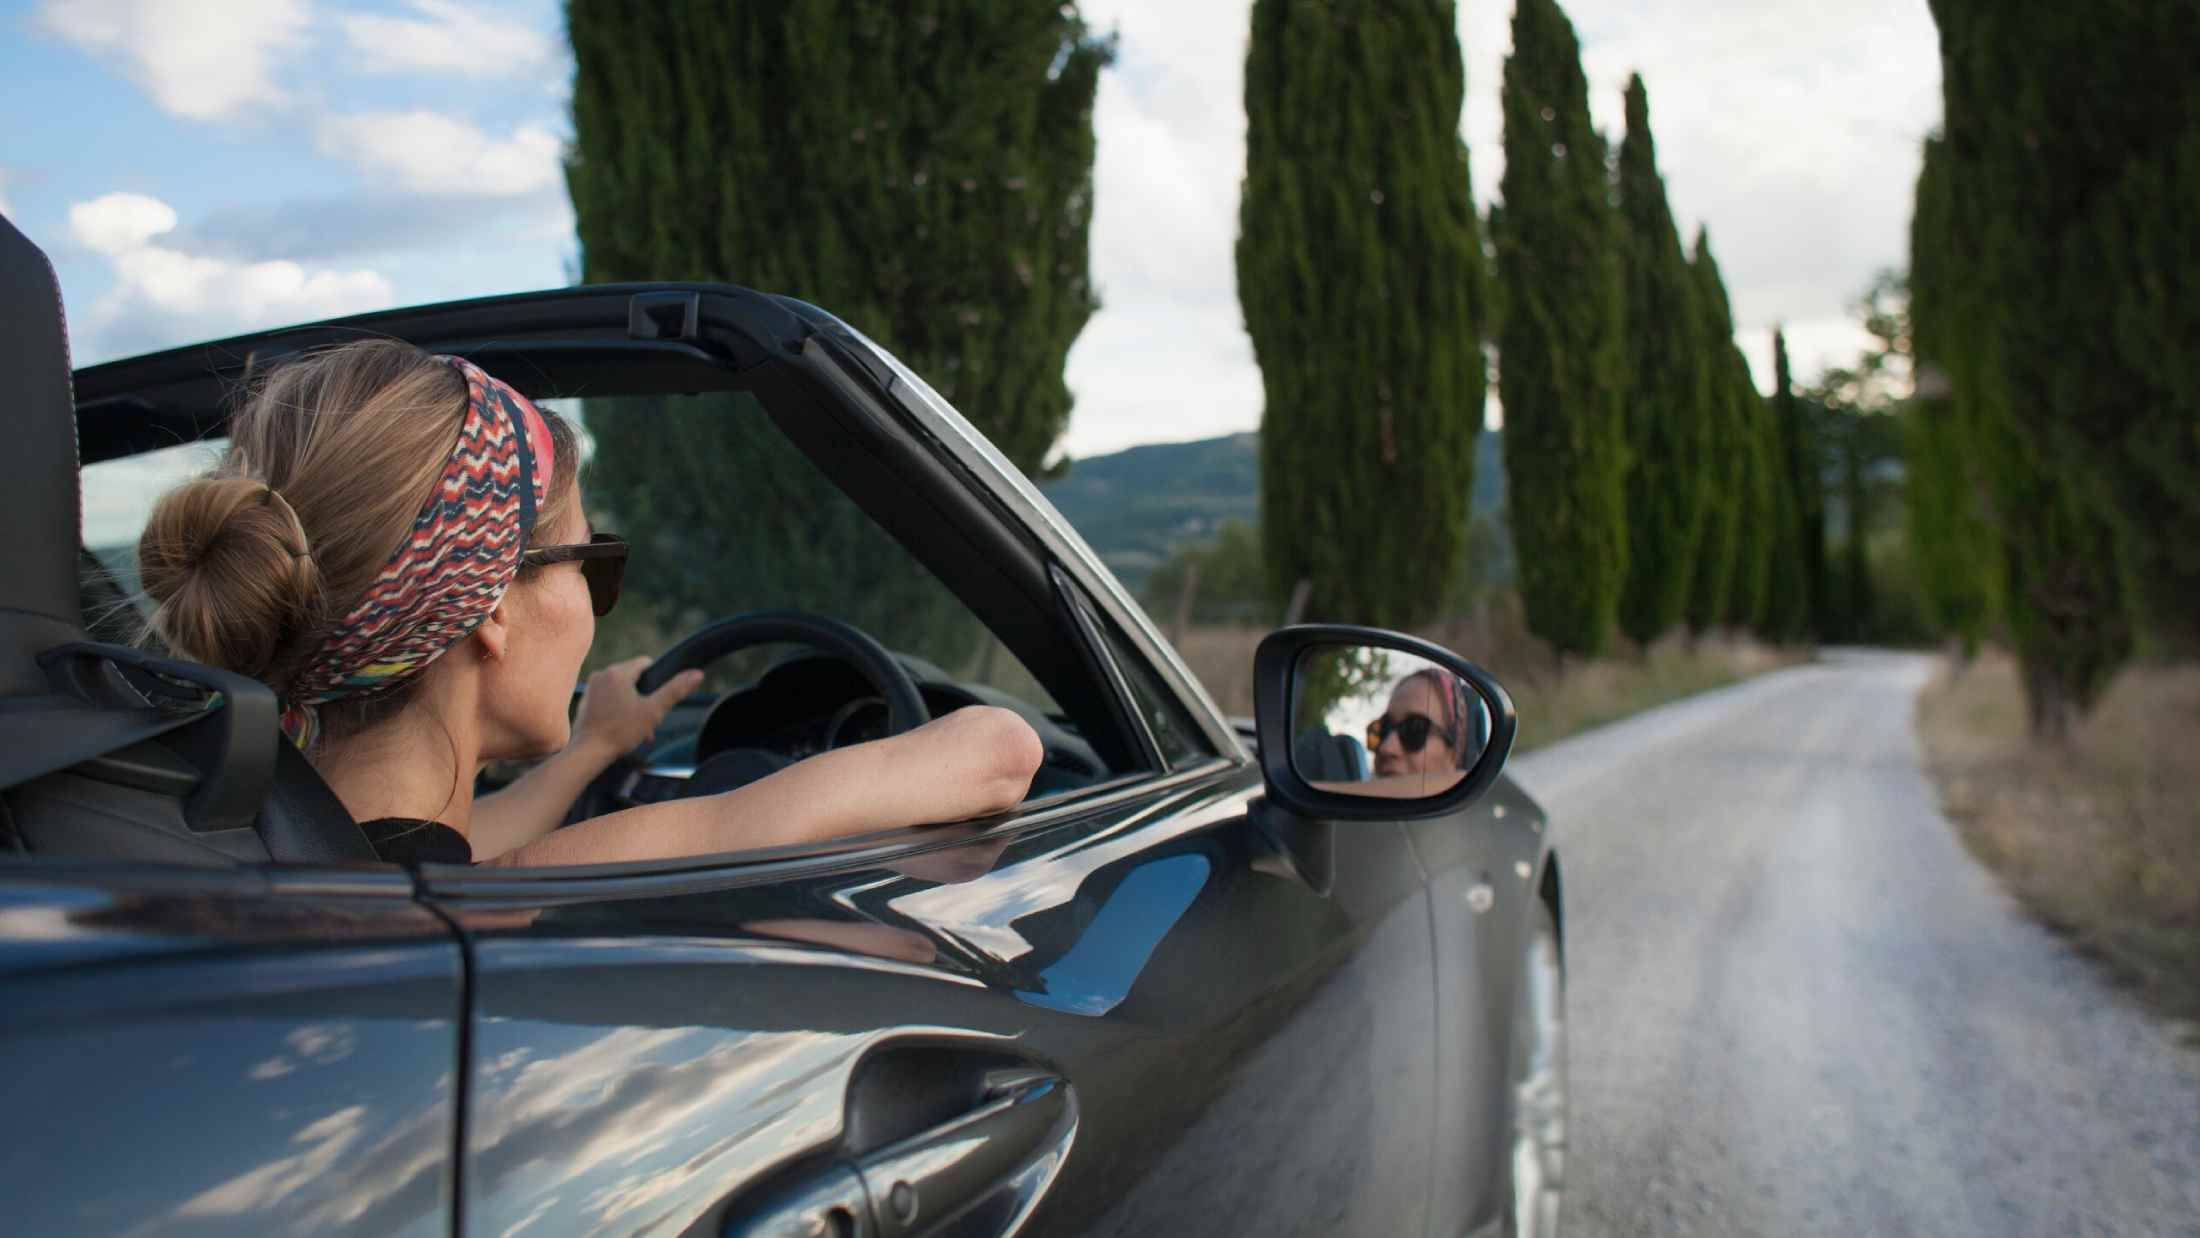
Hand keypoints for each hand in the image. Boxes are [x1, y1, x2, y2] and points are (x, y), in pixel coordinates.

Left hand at [571, 657, 704, 759]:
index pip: (646, 663)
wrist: (588, 752)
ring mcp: (591, 687)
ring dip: (632, 706)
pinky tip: (621, 729)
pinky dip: (617, 710)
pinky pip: (608, 698)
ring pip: (621, 690)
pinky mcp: (585, 700)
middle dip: (644, 698)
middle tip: (648, 722)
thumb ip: (676, 690)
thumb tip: (697, 674)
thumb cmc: (620, 732)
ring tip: (636, 729)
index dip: (656, 682)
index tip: (656, 702)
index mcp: (618, 672)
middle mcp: (602, 674)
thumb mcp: (654, 711)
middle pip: (633, 679)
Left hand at [892, 705, 1044, 816]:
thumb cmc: (945, 793)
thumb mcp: (1002, 801)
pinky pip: (968, 743)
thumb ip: (1019, 783)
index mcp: (1026, 742)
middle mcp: (1005, 717)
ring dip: (976, 766)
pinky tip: (941, 773)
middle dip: (993, 775)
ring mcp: (978, 713)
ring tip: (951, 783)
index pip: (1029, 773)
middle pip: (1010, 755)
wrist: (893, 778)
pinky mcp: (954, 716)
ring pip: (989, 749)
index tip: (985, 800)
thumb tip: (1015, 771)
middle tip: (968, 793)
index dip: (1007, 793)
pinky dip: (959, 758)